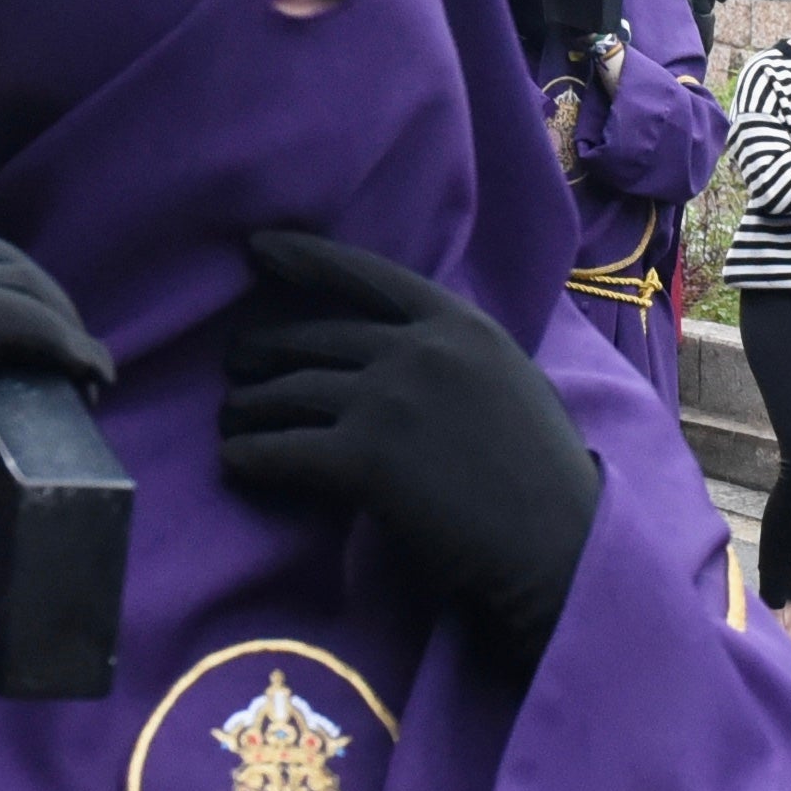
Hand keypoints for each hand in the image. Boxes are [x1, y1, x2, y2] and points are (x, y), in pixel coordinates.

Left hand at [217, 228, 602, 650]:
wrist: (558, 542)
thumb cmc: (543, 473)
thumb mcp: (511, 380)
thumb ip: (457, 352)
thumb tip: (400, 343)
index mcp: (459, 323)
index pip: (366, 274)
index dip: (306, 257)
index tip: (260, 248)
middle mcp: (417, 349)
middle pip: (312, 337)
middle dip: (263, 350)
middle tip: (237, 366)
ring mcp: (387, 400)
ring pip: (286, 392)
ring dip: (248, 407)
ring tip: (231, 420)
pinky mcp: (363, 458)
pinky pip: (280, 449)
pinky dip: (248, 455)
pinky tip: (235, 462)